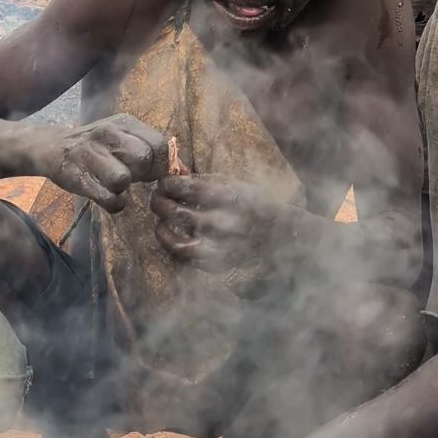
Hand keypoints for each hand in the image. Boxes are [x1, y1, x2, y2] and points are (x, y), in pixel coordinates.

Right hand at [30, 114, 169, 212]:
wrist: (51, 147)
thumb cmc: (95, 146)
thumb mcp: (121, 136)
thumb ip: (148, 147)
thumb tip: (181, 169)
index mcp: (124, 123)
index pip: (159, 144)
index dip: (161, 165)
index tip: (151, 173)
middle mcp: (108, 133)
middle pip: (143, 159)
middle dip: (142, 175)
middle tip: (131, 178)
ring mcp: (90, 154)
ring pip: (123, 179)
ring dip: (123, 189)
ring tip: (113, 185)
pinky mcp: (78, 177)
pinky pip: (108, 198)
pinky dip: (113, 204)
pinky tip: (108, 198)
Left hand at [150, 173, 290, 272]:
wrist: (280, 234)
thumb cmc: (254, 203)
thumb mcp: (235, 184)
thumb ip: (205, 181)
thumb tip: (176, 173)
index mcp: (227, 196)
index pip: (184, 187)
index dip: (167, 184)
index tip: (164, 182)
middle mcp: (221, 221)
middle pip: (174, 212)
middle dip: (159, 203)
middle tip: (156, 198)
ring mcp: (217, 246)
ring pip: (175, 239)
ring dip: (161, 228)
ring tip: (160, 221)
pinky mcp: (216, 263)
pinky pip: (184, 257)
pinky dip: (171, 245)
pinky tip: (169, 236)